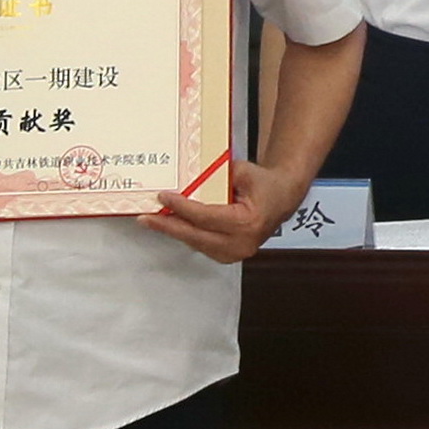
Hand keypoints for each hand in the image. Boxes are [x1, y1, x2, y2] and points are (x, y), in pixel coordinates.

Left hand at [146, 165, 294, 265]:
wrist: (283, 199)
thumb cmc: (265, 184)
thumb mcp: (244, 171)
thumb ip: (218, 175)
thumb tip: (188, 179)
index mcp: (247, 222)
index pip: (206, 216)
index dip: (182, 207)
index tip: (164, 197)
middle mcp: (242, 242)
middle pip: (196, 235)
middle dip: (168, 225)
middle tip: (145, 218)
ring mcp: (237, 253)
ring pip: (196, 243)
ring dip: (174, 231)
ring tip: (153, 220)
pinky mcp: (230, 256)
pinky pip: (201, 246)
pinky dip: (186, 235)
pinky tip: (171, 225)